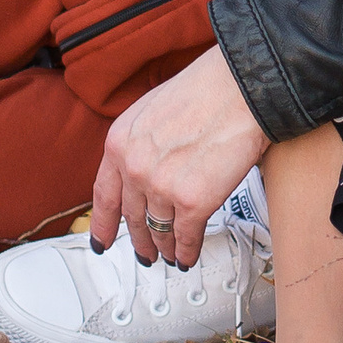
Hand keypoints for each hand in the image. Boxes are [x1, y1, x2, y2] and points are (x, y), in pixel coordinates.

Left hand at [91, 47, 266, 264]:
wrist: (241, 87)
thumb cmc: (208, 89)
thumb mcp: (152, 109)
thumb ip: (141, 143)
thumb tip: (145, 168)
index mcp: (120, 142)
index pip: (104, 196)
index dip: (102, 224)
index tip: (102, 241)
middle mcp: (134, 167)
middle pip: (132, 217)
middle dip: (140, 240)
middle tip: (144, 252)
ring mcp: (161, 187)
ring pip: (159, 230)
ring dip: (165, 246)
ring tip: (170, 254)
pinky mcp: (192, 202)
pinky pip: (185, 237)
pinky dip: (186, 251)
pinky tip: (187, 255)